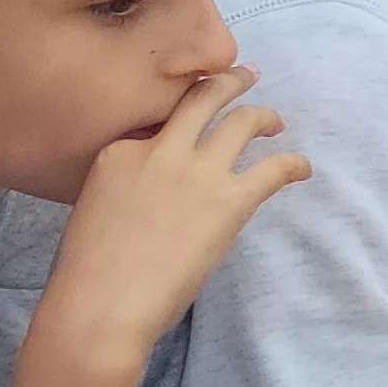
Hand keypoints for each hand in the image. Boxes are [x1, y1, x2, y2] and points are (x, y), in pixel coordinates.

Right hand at [14, 68, 307, 386]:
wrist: (97, 310)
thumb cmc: (86, 276)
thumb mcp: (93, 211)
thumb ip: (124, 188)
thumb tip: (153, 191)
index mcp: (118, 154)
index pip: (157, 125)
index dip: (177, 126)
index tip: (190, 128)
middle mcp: (159, 151)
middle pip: (201, 99)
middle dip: (227, 81)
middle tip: (245, 76)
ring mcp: (197, 173)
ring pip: (242, 121)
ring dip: (265, 116)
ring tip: (276, 122)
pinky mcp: (229, 200)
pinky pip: (274, 168)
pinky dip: (294, 163)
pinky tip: (302, 169)